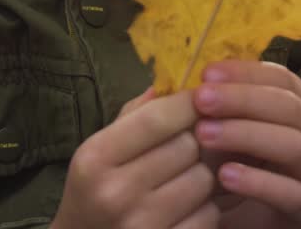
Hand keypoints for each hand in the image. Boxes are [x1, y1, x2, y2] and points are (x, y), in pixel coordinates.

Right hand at [51, 88, 216, 227]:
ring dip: (201, 172)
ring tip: (185, 174)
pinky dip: (205, 206)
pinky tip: (187, 205)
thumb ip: (131, 117)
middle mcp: (117, 193)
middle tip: (188, 140)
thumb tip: (167, 86)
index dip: (186, 103)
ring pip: (203, 180)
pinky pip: (209, 215)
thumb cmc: (92, 191)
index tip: (201, 96)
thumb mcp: (97, 151)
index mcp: (96, 158)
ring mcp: (144, 227)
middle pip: (186, 147)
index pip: (156, 120)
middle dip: (194, 138)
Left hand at [193, 59, 300, 226]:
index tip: (206, 74)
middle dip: (242, 98)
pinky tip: (226, 175)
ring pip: (295, 145)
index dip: (246, 72)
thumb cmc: (253, 182)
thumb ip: (227, 116)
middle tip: (200, 99)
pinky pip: (295, 195)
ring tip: (204, 134)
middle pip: (290, 107)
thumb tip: (192, 88)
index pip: (284, 80)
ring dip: (246, 134)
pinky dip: (260, 182)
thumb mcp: (242, 144)